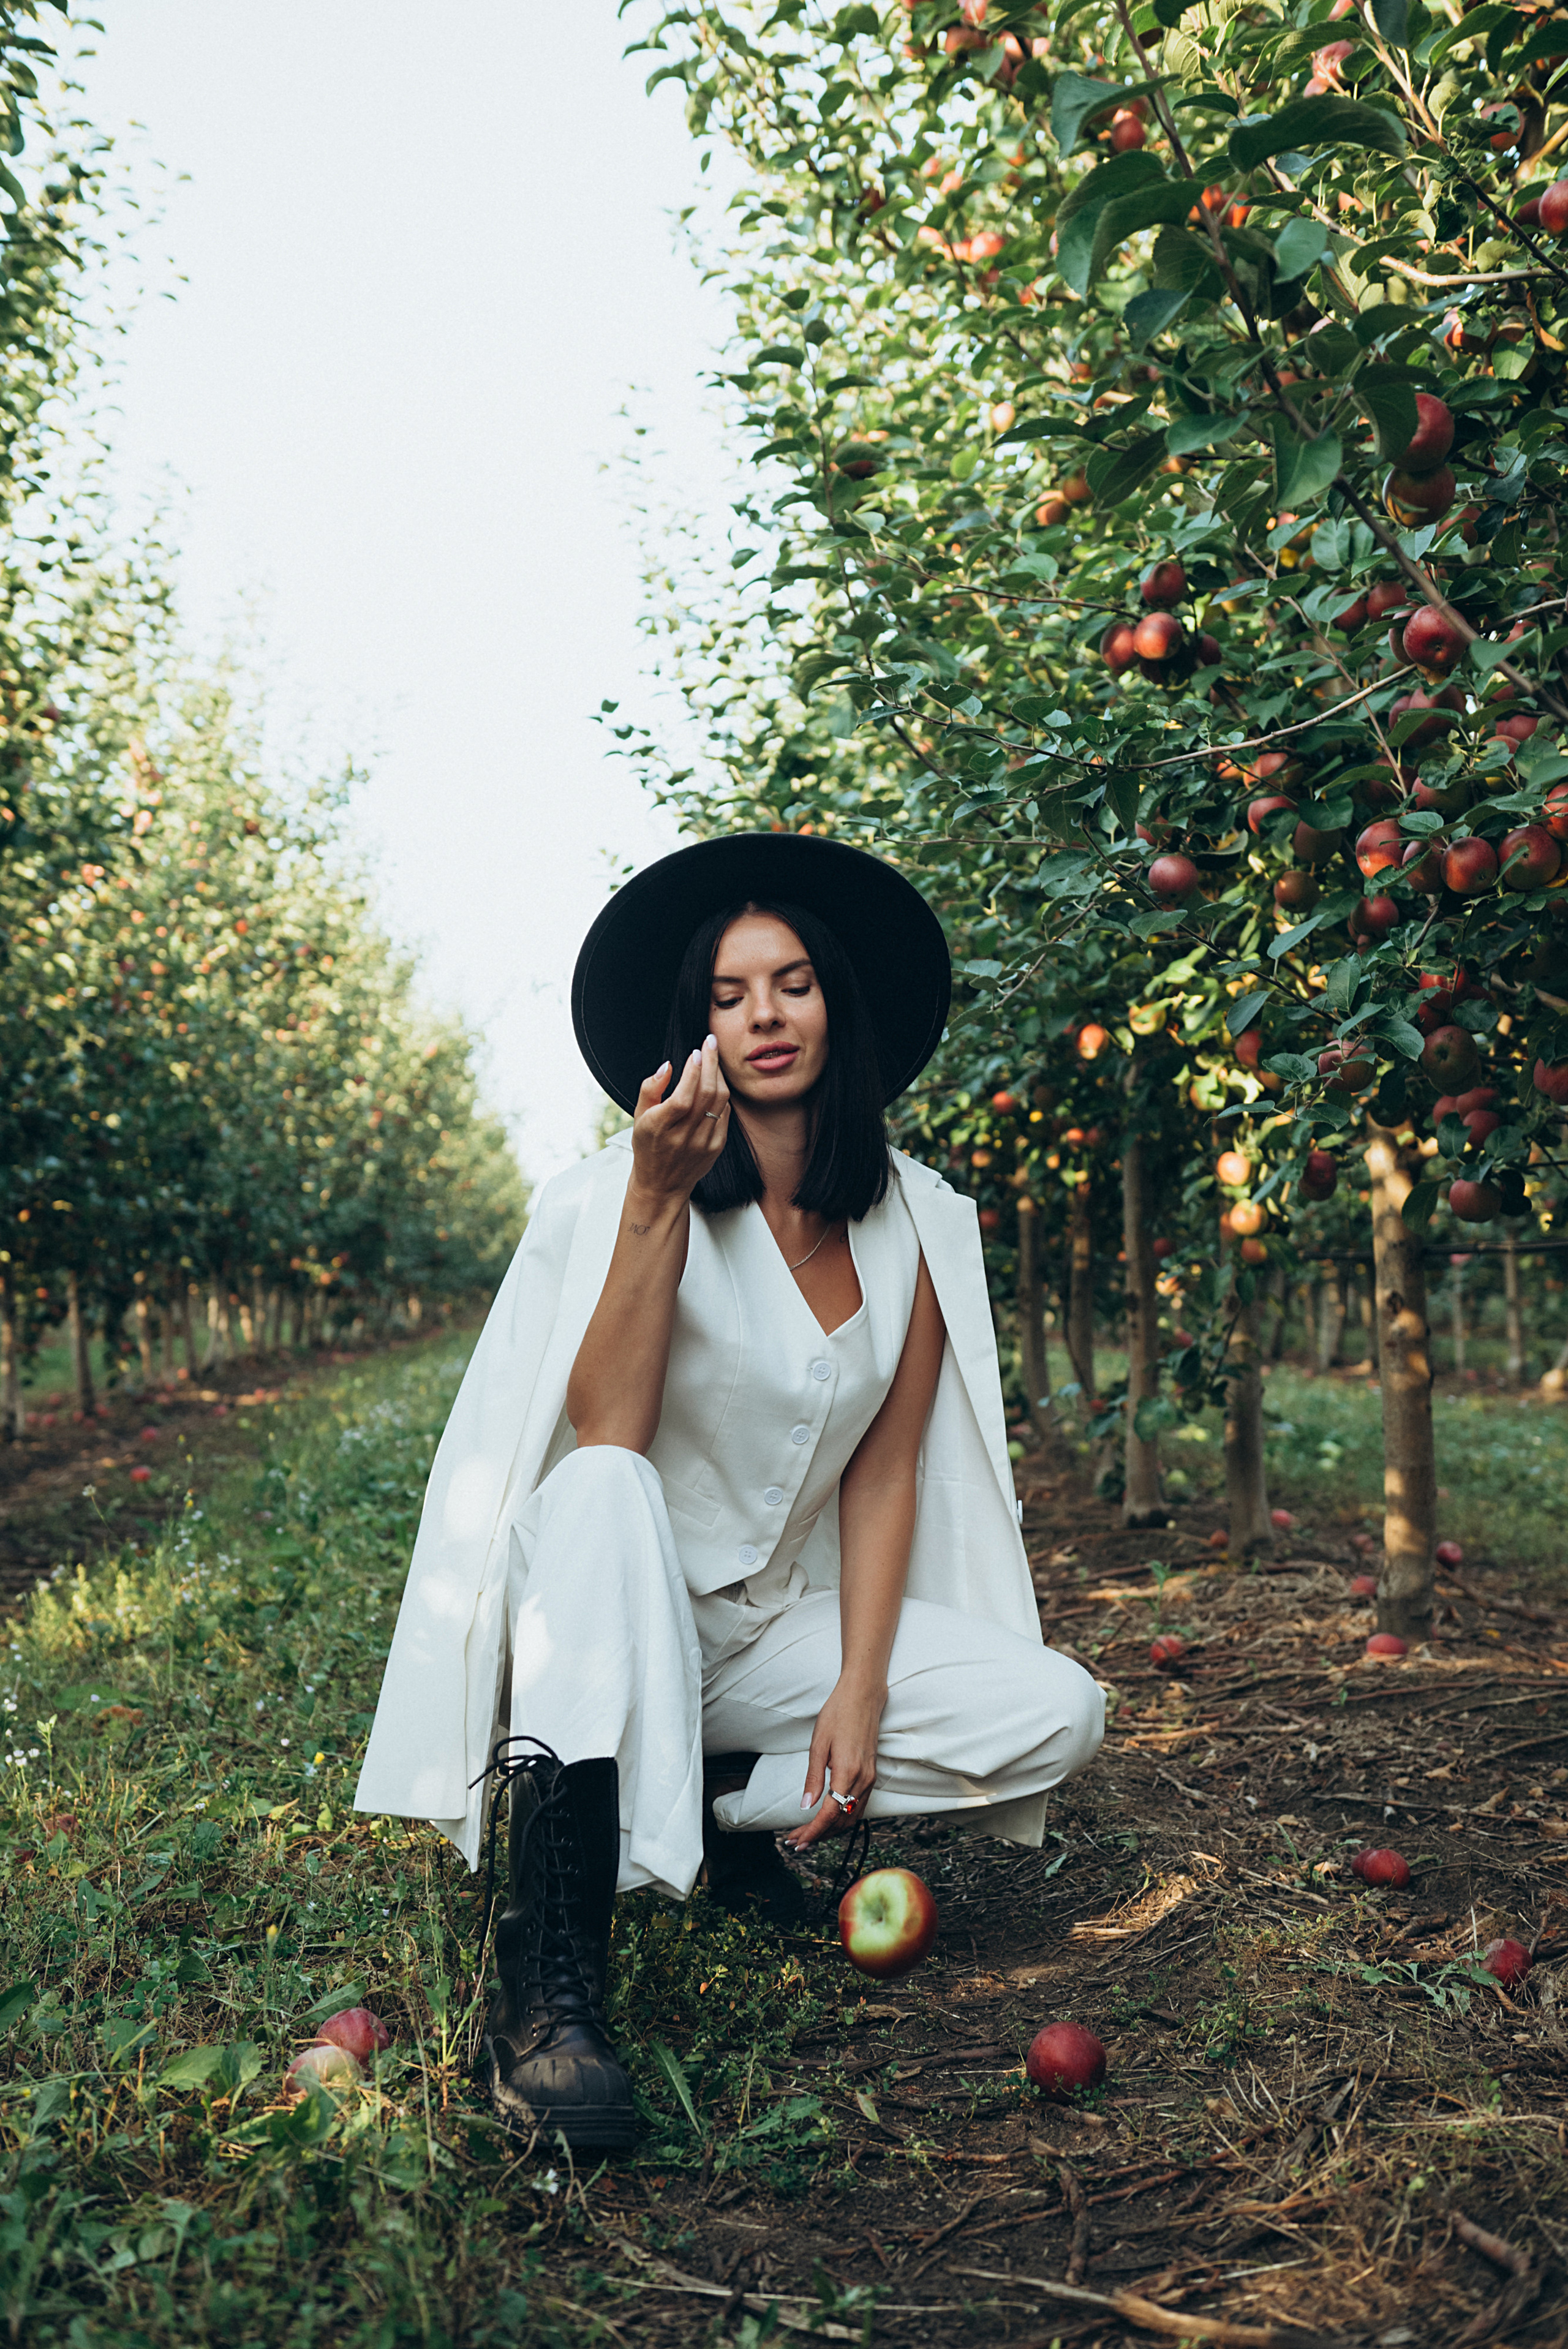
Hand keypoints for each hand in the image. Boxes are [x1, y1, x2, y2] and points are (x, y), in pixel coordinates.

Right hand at [629, 1035, 730, 1205]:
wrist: (662, 1184)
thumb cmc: (648, 1145)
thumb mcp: (639, 1116)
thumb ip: (650, 1088)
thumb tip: (666, 1065)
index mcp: (660, 1127)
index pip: (683, 1097)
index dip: (692, 1072)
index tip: (696, 1052)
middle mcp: (683, 1136)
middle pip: (706, 1094)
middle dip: (711, 1062)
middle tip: (711, 1042)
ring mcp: (703, 1143)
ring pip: (720, 1101)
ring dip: (719, 1075)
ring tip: (714, 1059)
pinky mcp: (716, 1147)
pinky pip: (725, 1114)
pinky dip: (722, 1095)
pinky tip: (715, 1083)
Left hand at [784, 1676, 883, 1851]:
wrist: (863, 1696)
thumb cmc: (838, 1714)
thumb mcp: (819, 1744)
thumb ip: (814, 1778)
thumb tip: (805, 1806)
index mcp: (848, 1772)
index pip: (830, 1813)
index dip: (813, 1831)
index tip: (798, 1840)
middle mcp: (863, 1779)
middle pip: (841, 1820)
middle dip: (819, 1835)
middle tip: (796, 1841)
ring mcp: (870, 1778)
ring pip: (852, 1816)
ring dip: (831, 1829)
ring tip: (808, 1835)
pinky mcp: (871, 1775)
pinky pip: (858, 1806)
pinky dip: (842, 1818)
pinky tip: (828, 1820)